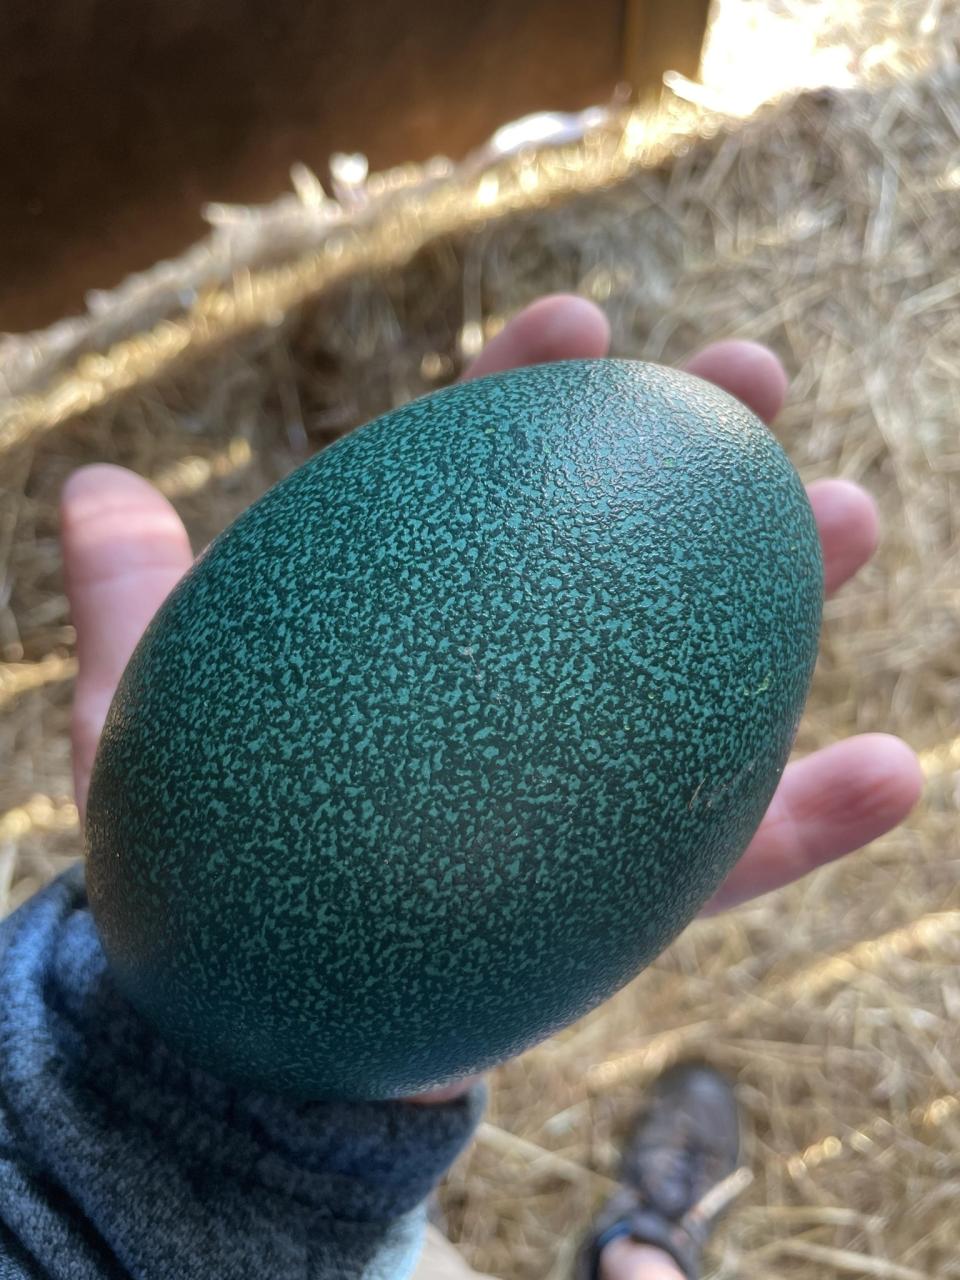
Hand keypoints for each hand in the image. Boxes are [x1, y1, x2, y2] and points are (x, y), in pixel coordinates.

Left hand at [62, 294, 921, 913]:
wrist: (251, 1027)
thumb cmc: (199, 859)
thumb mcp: (144, 723)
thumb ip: (132, 607)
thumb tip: (90, 485)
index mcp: (405, 616)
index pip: (464, 475)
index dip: (519, 390)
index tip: (578, 327)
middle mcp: (503, 681)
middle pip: (611, 551)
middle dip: (687, 455)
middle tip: (755, 384)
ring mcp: (570, 781)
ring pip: (694, 677)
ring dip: (784, 598)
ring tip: (850, 522)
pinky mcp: (615, 890)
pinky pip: (721, 854)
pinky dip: (805, 821)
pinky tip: (891, 774)